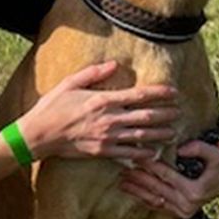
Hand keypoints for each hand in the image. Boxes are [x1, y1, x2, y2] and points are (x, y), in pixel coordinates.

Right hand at [17, 61, 178, 161]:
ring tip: (175, 132)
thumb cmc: (52, 107)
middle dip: (166, 114)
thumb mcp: (70, 83)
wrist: (38, 135)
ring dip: (161, 134)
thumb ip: (93, 73)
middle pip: (146, 116)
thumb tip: (114, 64)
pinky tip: (154, 153)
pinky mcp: (102, 152)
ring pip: (142, 136)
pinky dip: (143, 154)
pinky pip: (128, 154)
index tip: (174, 92)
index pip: (139, 95)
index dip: (159, 93)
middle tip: (181, 112)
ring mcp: (106, 137)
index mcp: (102, 100)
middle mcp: (108, 119)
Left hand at [118, 139, 218, 218]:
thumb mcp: (217, 154)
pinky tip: (132, 193)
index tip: (137, 156)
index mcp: (195, 191)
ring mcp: (182, 211)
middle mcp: (187, 204)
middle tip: (123, 170)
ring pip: (154, 200)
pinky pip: (157, 207)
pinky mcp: (179, 214)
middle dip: (138, 178)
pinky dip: (143, 200)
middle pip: (156, 188)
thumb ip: (200, 148)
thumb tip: (180, 149)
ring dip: (137, 191)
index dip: (151, 165)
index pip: (166, 175)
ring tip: (122, 182)